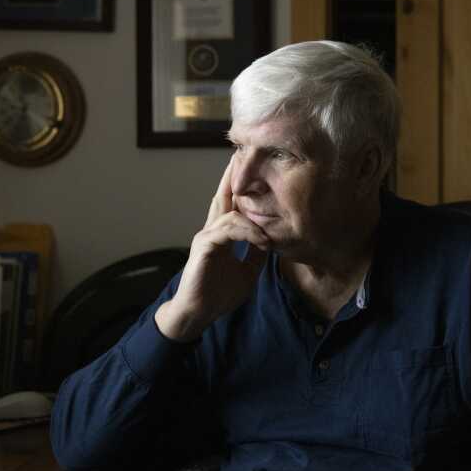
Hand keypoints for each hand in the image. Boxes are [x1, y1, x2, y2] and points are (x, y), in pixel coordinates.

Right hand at [155, 158, 269, 340]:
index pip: (232, 203)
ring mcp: (206, 237)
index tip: (255, 167)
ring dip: (253, 217)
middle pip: (224, 196)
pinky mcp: (204, 248)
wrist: (197, 314)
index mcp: (222, 234)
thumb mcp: (247, 270)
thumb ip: (257, 252)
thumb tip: (272, 238)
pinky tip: (261, 239)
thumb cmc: (218, 293)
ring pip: (229, 212)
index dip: (241, 185)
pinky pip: (226, 231)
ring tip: (270, 227)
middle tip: (247, 156)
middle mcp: (212, 230)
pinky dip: (246, 232)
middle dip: (235, 176)